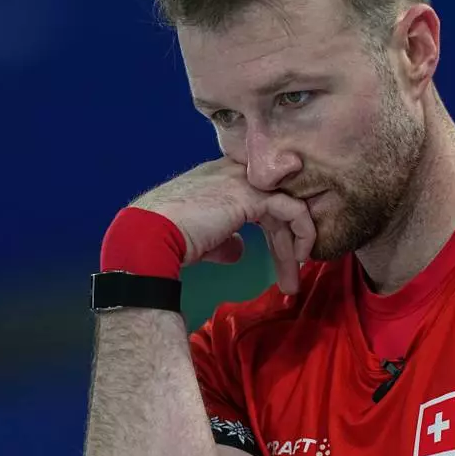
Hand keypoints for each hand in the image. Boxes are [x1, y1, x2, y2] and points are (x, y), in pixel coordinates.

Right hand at [132, 158, 315, 294]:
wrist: (152, 235)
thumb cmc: (169, 239)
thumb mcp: (203, 238)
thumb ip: (224, 240)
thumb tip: (239, 250)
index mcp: (221, 179)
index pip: (261, 198)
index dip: (275, 228)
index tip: (282, 257)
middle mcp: (235, 173)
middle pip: (276, 204)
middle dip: (286, 244)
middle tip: (291, 278)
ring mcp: (245, 180)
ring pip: (287, 207)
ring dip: (295, 245)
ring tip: (293, 281)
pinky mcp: (253, 194)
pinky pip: (292, 209)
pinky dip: (302, 232)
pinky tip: (299, 258)